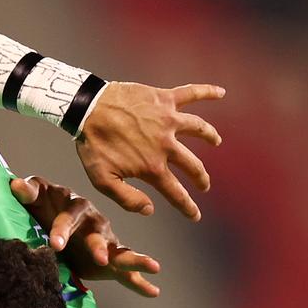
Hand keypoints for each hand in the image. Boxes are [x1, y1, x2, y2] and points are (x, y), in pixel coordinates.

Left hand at [12, 176, 161, 297]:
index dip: (62, 230)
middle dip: (99, 246)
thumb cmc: (47, 206)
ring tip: (154, 266)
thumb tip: (15, 185)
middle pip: (99, 235)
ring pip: (121, 250)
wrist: (56, 220)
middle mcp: (95, 224)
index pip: (68, 218)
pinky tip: (154, 291)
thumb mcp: (38, 197)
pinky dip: (140, 280)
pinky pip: (127, 270)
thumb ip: (29, 192)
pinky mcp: (110, 261)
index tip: (54, 244)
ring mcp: (106, 242)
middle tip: (99, 257)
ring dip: (135, 259)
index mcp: (76, 208)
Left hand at [76, 82, 224, 220]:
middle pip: (192, 164)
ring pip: (198, 129)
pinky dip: (207, 92)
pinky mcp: (164, 99)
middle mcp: (165, 145)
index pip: (175, 192)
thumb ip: (127, 199)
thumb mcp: (103, 181)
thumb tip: (150, 210)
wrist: (86, 110)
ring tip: (216, 141)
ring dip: (209, 136)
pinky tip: (220, 92)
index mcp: (152, 166)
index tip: (195, 216)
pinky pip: (190, 93)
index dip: (187, 207)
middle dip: (201, 178)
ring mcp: (167, 120)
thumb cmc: (93, 146)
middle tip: (204, 184)